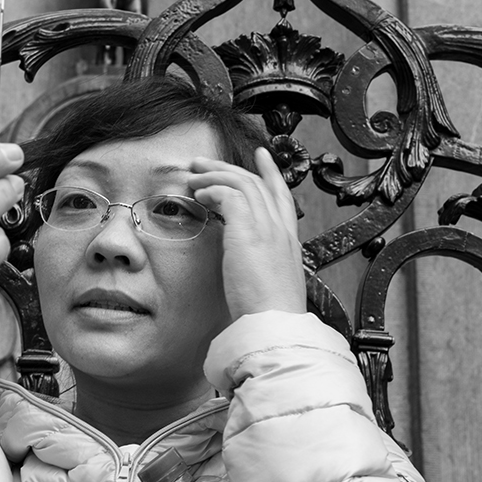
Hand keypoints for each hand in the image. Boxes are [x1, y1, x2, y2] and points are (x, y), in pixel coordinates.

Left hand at [190, 147, 306, 320]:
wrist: (274, 325)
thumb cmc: (268, 315)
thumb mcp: (269, 285)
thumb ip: (259, 267)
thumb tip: (243, 265)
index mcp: (288, 242)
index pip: (282, 196)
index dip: (271, 173)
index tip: (263, 155)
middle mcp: (280, 229)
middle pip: (258, 183)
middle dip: (230, 167)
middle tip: (205, 161)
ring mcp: (267, 228)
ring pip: (242, 183)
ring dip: (215, 175)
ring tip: (193, 174)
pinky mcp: (248, 230)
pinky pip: (229, 194)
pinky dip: (212, 190)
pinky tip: (199, 195)